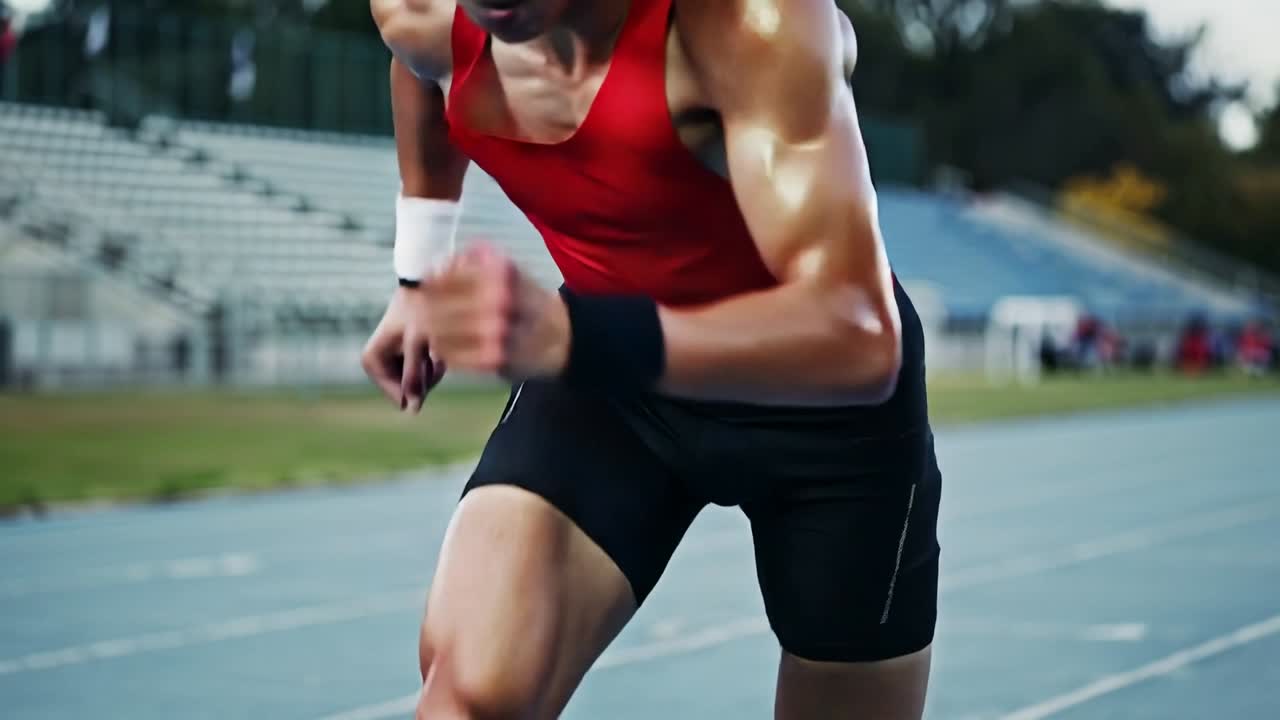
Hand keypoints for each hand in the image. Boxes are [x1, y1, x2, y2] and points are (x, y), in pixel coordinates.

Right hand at [362, 287, 447, 413]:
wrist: (428, 283)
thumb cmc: (419, 309)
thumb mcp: (416, 342)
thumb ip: (413, 376)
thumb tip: (410, 411)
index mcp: (372, 360)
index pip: (399, 393)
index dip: (419, 383)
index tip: (429, 358)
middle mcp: (379, 363)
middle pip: (409, 389)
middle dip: (426, 374)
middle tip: (433, 349)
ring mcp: (394, 361)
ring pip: (419, 382)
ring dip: (433, 367)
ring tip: (434, 342)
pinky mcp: (407, 357)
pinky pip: (425, 371)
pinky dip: (435, 361)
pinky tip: (436, 344)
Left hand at [422, 243, 568, 380]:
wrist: (562, 338)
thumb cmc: (527, 301)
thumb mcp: (507, 270)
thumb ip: (472, 262)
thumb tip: (434, 267)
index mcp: (499, 273)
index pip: (442, 278)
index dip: (425, 285)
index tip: (420, 289)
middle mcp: (498, 300)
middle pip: (435, 307)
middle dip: (422, 311)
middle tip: (417, 314)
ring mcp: (495, 333)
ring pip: (438, 333)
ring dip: (430, 333)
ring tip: (431, 330)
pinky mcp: (493, 360)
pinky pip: (451, 356)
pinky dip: (443, 351)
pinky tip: (447, 347)